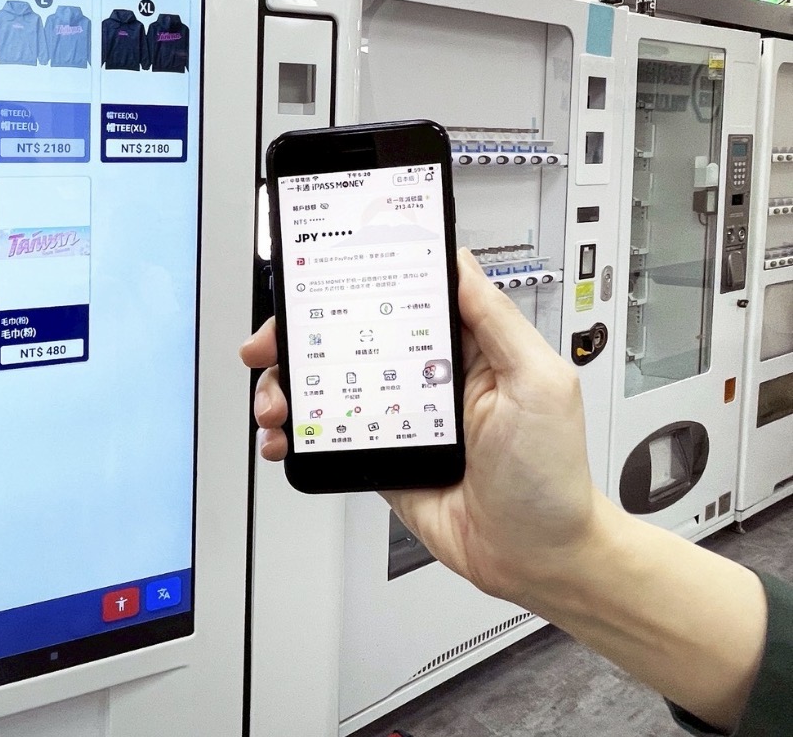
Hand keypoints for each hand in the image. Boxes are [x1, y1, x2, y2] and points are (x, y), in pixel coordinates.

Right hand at [240, 248, 601, 603]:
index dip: (353, 284)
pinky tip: (286, 438)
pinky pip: (329, 434)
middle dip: (298, 336)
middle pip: (347, 337)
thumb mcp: (539, 381)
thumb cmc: (551, 474)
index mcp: (464, 346)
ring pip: (328, 385)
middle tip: (270, 344)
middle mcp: (425, 375)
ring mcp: (398, 415)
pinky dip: (297, 433)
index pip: (398, 296)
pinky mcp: (380, 454)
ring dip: (289, 387)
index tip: (314, 282)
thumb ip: (497, 320)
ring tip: (277, 405)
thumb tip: (461, 264)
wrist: (535, 557)